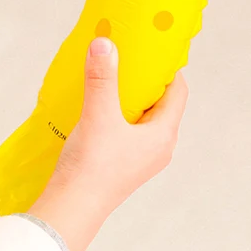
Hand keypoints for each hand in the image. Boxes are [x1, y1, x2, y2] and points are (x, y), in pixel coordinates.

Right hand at [29, 38, 187, 250]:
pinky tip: (94, 108)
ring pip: (141, 119)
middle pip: (160, 105)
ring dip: (127, 99)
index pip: (178, 93)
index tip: (150, 49)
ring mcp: (139, 159)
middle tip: (125, 58)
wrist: (72, 207)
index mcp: (163, 136)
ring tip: (107, 80)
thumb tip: (105, 42)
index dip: (167, 69)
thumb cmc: (92, 164)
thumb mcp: (98, 114)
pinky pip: (126, 132)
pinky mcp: (121, 166)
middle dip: (144, 81)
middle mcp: (157, 148)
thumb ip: (102, 77)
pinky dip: (116, 115)